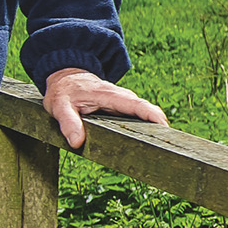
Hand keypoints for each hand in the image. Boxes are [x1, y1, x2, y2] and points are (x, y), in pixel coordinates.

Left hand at [41, 67, 165, 148]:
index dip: (151, 115)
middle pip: (146, 110)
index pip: (135, 104)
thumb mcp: (59, 107)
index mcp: (108, 95)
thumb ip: (68, 123)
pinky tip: (149, 144)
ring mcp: (122, 103)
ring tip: (163, 149)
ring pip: (142, 114)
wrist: (65, 78)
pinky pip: (136, 117)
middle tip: (169, 146)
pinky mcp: (121, 109)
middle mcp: (120, 98)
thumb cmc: (63, 92)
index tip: (164, 127)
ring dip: (153, 128)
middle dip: (159, 125)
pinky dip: (144, 128)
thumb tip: (77, 143)